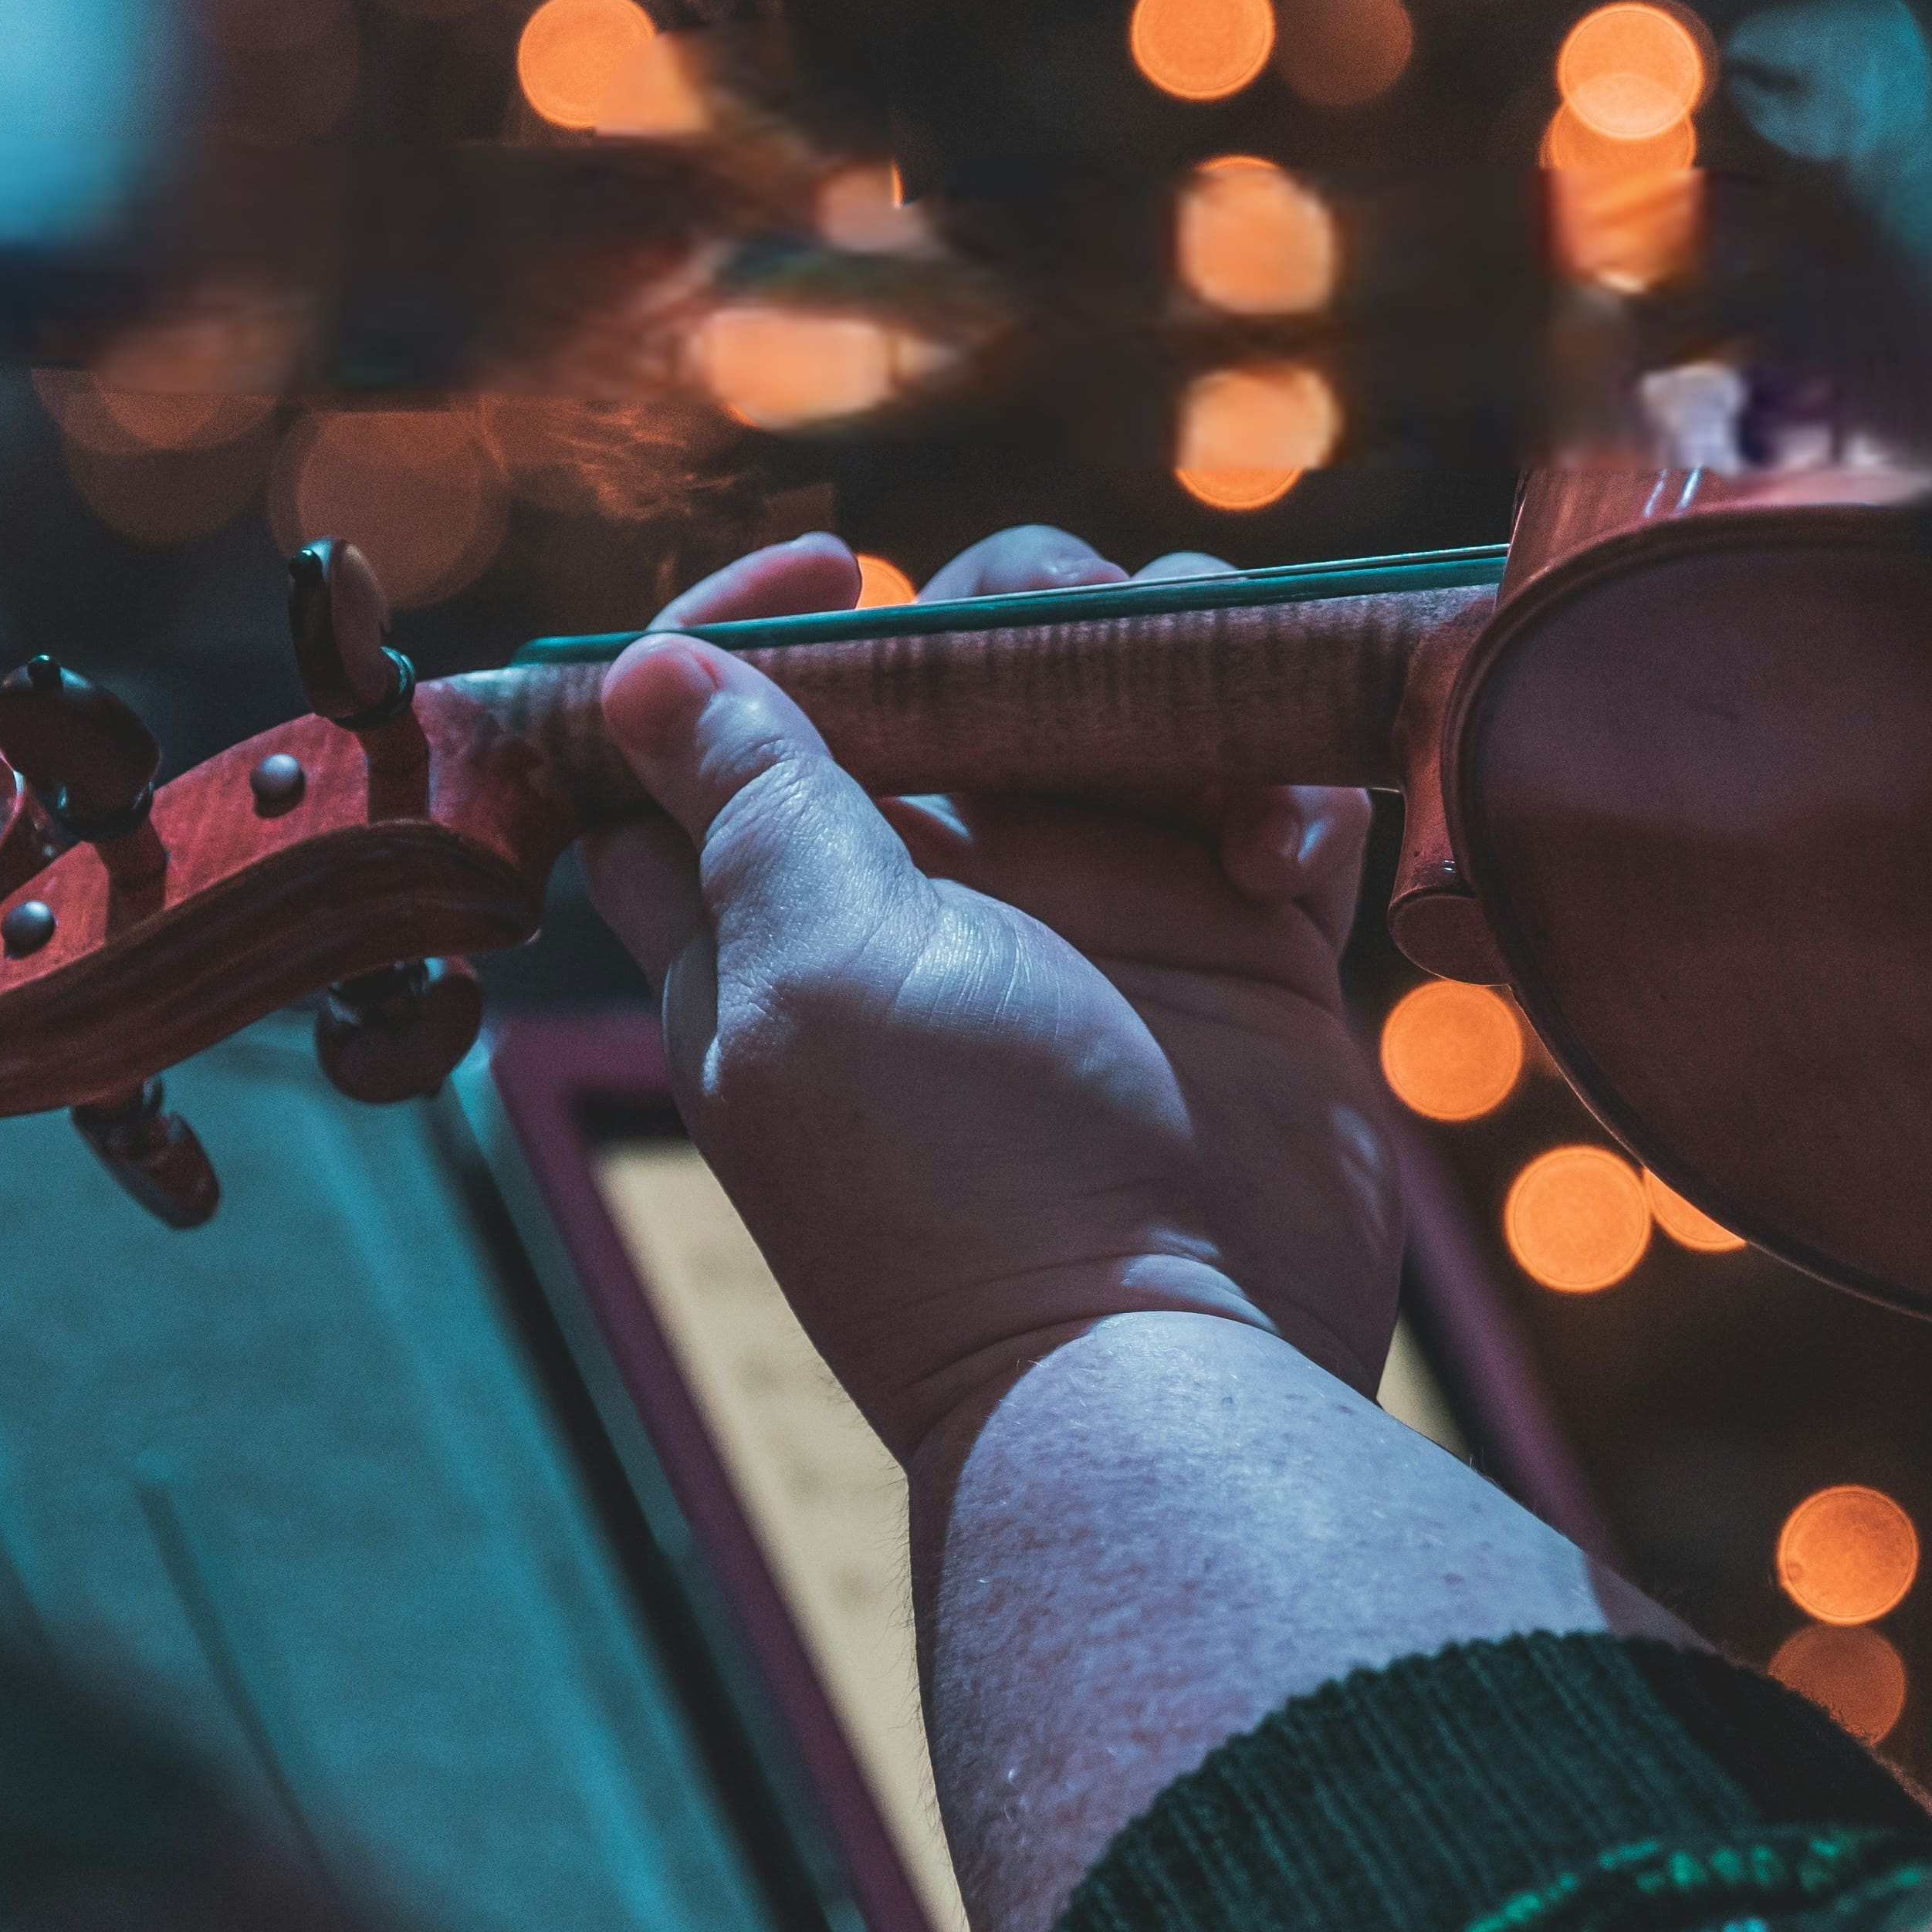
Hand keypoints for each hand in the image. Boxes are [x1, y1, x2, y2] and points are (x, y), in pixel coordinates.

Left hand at [580, 529, 1403, 1478]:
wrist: (1172, 1363)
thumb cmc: (959, 1185)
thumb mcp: (812, 978)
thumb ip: (747, 809)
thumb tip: (644, 674)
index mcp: (777, 910)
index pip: (712, 722)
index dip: (742, 623)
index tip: (830, 568)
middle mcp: (932, 897)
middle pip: (946, 667)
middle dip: (1012, 605)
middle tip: (1074, 635)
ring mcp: (1095, 914)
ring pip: (1119, 699)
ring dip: (1175, 674)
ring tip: (1219, 749)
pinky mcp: (1238, 944)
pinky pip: (1264, 791)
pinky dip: (1286, 789)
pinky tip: (1285, 860)